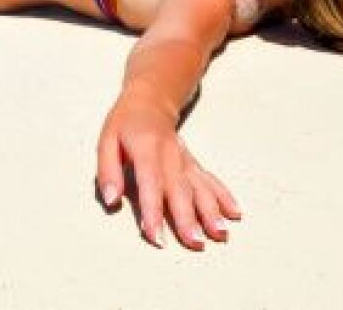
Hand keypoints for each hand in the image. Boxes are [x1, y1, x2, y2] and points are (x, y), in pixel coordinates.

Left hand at [96, 93, 240, 249]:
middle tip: (195, 242)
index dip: (153, 211)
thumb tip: (111, 201)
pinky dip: (224, 196)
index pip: (150, 183)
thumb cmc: (125, 124)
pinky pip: (210, 180)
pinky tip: (235, 213)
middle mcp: (170, 156)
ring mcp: (185, 160)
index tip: (156, 236)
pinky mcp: (193, 164)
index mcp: (146, 149)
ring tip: (220, 234)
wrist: (151, 100)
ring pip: (200, 187)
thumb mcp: (106, 141)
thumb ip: (108, 172)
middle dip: (188, 218)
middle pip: (180, 189)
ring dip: (211, 211)